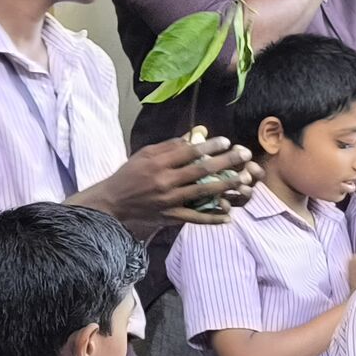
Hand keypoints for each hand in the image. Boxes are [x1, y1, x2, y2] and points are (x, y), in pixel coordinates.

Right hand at [77, 135, 258, 232]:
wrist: (111, 204)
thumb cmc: (128, 176)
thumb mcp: (143, 155)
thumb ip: (168, 146)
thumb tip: (192, 137)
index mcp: (158, 163)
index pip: (189, 152)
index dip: (210, 146)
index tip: (226, 141)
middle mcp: (164, 181)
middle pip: (200, 170)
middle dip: (225, 161)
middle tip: (244, 154)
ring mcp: (168, 200)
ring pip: (202, 192)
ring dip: (225, 186)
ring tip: (244, 179)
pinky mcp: (169, 216)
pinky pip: (194, 217)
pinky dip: (212, 218)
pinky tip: (228, 216)